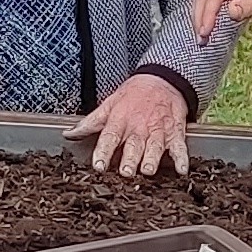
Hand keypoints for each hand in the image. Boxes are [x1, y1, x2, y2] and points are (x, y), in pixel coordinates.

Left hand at [69, 70, 194, 178]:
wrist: (163, 80)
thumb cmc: (133, 94)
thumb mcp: (109, 104)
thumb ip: (90, 122)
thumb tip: (69, 134)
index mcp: (120, 120)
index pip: (109, 137)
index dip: (103, 151)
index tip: (99, 165)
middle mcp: (139, 127)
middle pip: (134, 144)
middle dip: (130, 158)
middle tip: (126, 172)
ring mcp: (158, 130)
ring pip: (155, 146)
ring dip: (152, 159)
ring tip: (148, 170)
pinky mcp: (175, 133)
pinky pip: (179, 147)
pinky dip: (181, 159)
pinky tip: (181, 170)